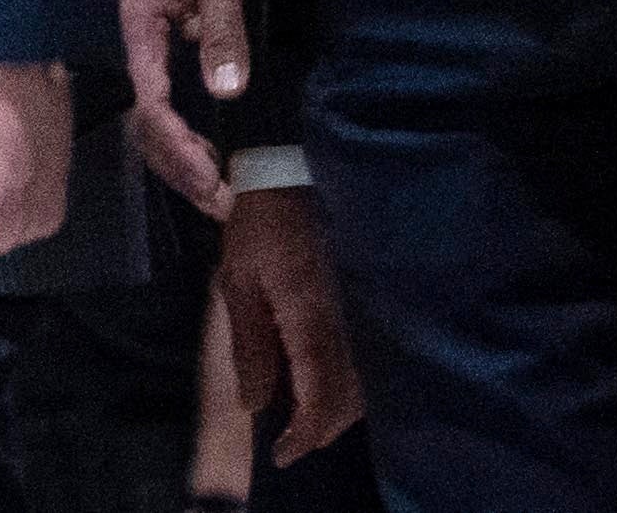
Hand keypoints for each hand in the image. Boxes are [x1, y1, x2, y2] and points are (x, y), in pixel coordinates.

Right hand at [122, 0, 251, 215]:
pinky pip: (152, 99)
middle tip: (223, 203)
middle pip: (143, 125)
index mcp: (136, 27)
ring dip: (177, 159)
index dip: (179, 148)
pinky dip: (174, 134)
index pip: (151, 104)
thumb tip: (227, 88)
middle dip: (180, 169)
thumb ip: (221, 23)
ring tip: (216, 192)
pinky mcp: (141, 44)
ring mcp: (131, 47)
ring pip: (145, 118)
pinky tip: (203, 153)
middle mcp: (126, 46)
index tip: (212, 179)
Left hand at [217, 179, 366, 463]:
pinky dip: (358, 376)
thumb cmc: (263, 221)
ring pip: (370, 379)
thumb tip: (258, 404)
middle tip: (294, 436)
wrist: (304, 162)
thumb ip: (250, 346)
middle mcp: (351, 319)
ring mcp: (369, 305)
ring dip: (343, 406)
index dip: (303, 436)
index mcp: (313, 319)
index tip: (282, 453)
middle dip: (323, 427)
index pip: (320, 399)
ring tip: (310, 410)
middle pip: (351, 398)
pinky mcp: (377, 292)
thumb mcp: (239, 281)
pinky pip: (376, 351)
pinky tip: (335, 374)